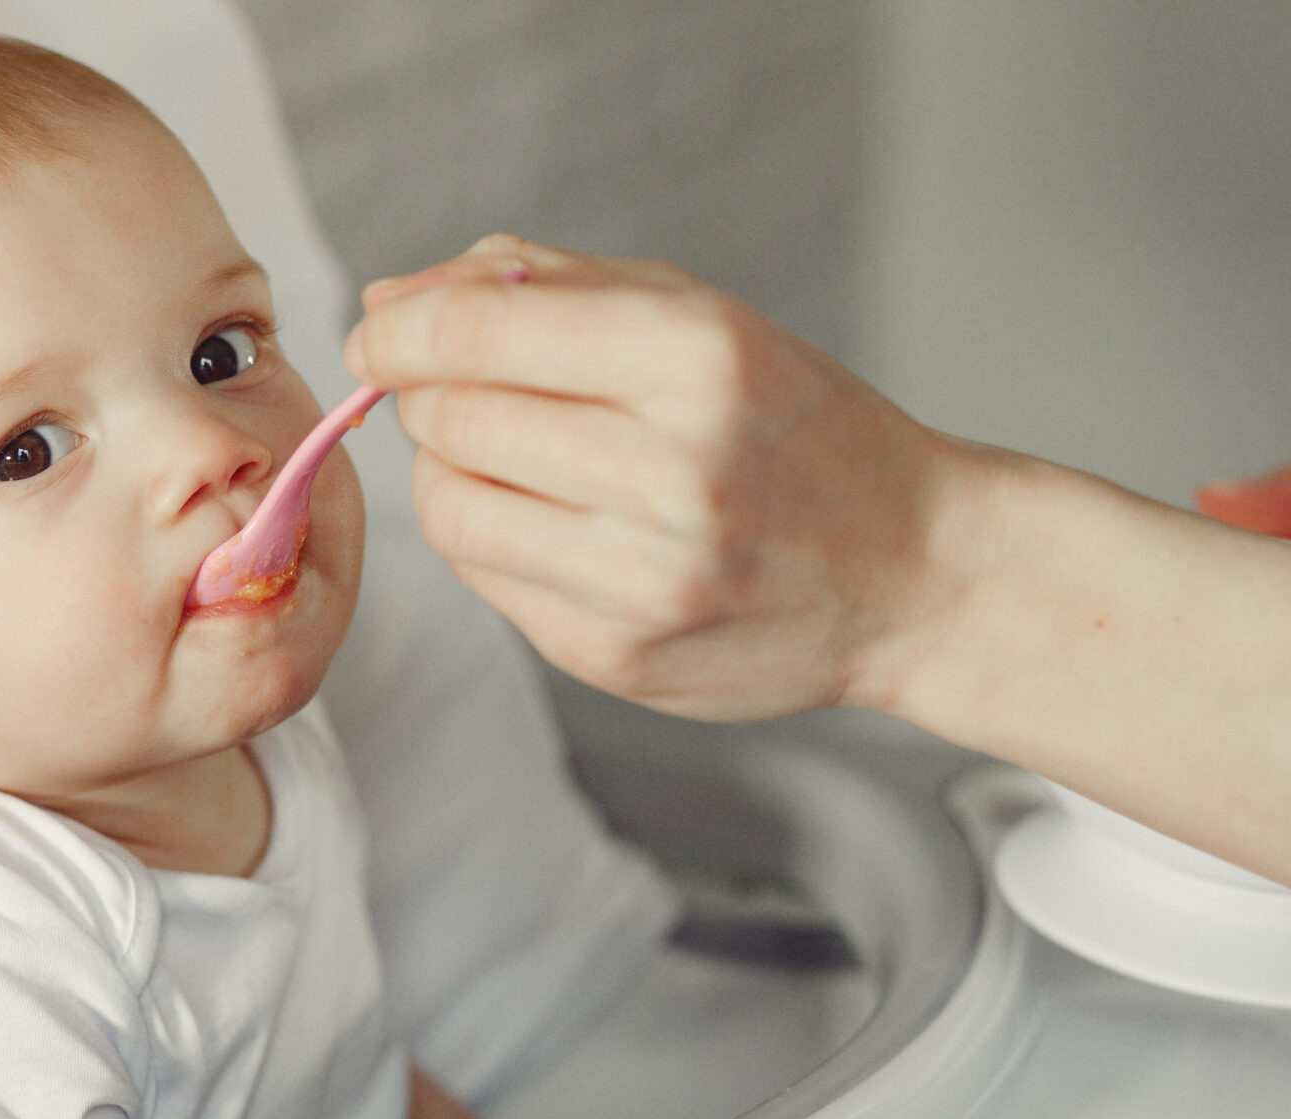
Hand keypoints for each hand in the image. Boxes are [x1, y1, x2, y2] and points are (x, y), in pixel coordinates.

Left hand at [345, 234, 960, 721]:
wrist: (910, 574)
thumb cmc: (796, 429)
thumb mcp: (701, 317)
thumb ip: (545, 288)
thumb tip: (390, 304)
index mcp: (698, 361)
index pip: (476, 335)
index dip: (399, 333)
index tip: (380, 336)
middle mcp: (673, 474)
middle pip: (451, 421)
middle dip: (429, 397)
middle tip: (462, 392)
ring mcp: (643, 580)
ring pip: (448, 509)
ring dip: (450, 473)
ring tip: (512, 460)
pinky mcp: (616, 657)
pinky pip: (485, 581)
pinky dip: (492, 540)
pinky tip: (554, 522)